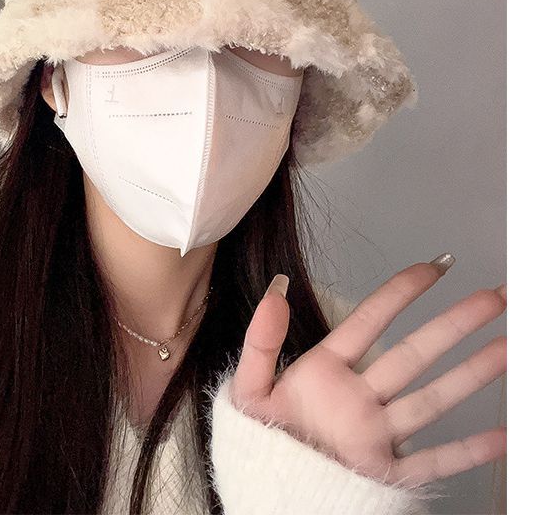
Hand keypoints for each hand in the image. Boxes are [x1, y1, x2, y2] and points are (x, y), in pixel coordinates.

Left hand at [230, 260, 506, 487]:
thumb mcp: (249, 389)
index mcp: (324, 373)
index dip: (401, 293)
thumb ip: (261, 341)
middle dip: (455, 325)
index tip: (434, 266)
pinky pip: (433, 462)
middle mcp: (357, 399)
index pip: (369, 323)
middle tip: (494, 298)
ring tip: (508, 347)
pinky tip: (502, 434)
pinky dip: (468, 451)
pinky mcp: (383, 474)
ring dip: (472, 374)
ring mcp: (375, 435)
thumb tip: (277, 289)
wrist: (265, 493)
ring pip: (432, 400)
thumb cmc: (256, 442)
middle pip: (414, 355)